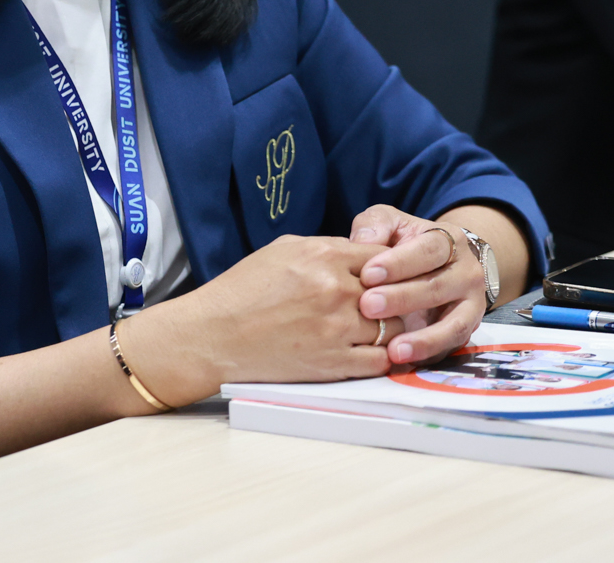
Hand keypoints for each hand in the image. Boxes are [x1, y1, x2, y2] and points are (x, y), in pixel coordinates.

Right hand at [117, 235, 390, 404]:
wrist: (215, 335)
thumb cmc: (244, 290)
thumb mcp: (284, 250)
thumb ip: (328, 249)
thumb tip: (361, 255)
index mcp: (325, 257)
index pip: (383, 258)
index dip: (391, 268)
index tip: (392, 278)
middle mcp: (337, 291)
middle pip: (394, 294)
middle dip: (397, 299)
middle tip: (397, 305)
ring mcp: (337, 329)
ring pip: (391, 329)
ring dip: (391, 330)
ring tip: (384, 330)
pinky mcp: (333, 364)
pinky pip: (379, 362)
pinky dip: (382, 358)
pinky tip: (374, 352)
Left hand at [349, 204, 485, 367]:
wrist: (444, 264)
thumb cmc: (407, 243)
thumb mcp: (392, 223)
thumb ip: (375, 225)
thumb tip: (361, 242)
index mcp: (449, 241)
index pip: (428, 250)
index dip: (399, 263)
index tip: (368, 274)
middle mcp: (467, 273)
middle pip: (437, 288)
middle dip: (401, 299)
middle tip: (368, 307)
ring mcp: (471, 306)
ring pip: (453, 325)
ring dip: (424, 339)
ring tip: (393, 349)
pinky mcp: (465, 332)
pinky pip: (450, 348)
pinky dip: (428, 357)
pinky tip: (403, 362)